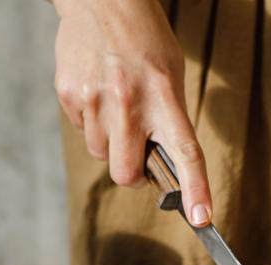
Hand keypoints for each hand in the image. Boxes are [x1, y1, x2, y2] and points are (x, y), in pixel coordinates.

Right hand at [53, 0, 211, 224]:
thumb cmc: (144, 41)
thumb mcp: (171, 75)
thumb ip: (169, 120)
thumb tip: (164, 167)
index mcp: (164, 96)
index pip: (185, 152)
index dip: (195, 189)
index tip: (202, 217)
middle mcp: (128, 102)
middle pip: (126, 173)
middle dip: (132, 174)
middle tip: (138, 154)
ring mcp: (94, 100)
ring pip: (100, 154)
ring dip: (110, 143)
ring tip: (116, 105)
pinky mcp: (69, 95)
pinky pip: (81, 131)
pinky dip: (91, 123)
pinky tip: (98, 93)